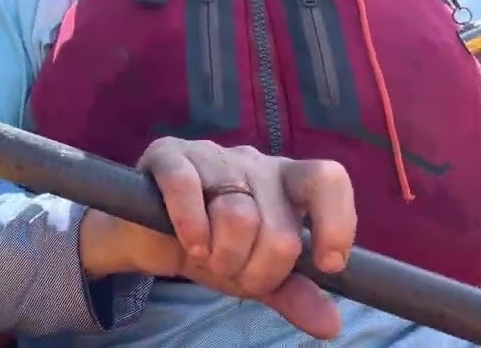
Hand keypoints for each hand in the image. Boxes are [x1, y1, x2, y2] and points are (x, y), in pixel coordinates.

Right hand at [78, 138, 356, 339]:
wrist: (144, 237)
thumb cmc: (209, 247)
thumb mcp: (254, 274)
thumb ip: (292, 293)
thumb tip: (331, 325)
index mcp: (285, 182)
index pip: (327, 180)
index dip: (335, 224)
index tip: (326, 265)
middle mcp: (254, 162)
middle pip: (279, 228)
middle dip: (258, 270)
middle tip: (233, 274)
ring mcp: (211, 154)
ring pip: (237, 215)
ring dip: (222, 256)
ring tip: (206, 259)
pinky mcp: (168, 155)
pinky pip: (187, 189)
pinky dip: (190, 226)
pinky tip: (189, 243)